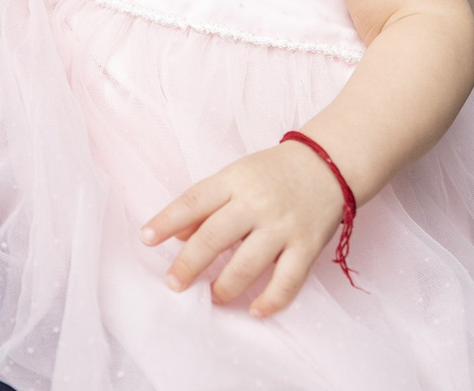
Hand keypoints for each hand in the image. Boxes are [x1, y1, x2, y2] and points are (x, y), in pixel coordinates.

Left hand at [140, 140, 344, 317]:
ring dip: (225, 287)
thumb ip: (206, 203)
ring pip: (248, 264)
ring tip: (213, 297)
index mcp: (235, 181)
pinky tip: (255, 310)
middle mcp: (257, 203)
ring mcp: (283, 226)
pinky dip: (270, 300)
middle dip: (190, 264)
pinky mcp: (307, 245)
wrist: (327, 163)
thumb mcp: (235, 176)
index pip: (194, 201)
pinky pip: (288, 280)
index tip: (146, 238)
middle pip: (215, 237)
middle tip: (175, 283)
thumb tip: (175, 235)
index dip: (167, 220)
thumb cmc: (272, 173)